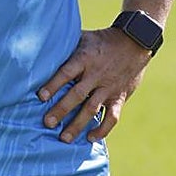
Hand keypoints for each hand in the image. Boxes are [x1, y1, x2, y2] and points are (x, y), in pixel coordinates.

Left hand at [36, 28, 151, 143]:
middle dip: (61, 110)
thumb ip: (67, 46)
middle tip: (47, 123)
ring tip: (64, 139)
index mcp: (85, 58)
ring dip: (77, 125)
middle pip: (77, 95)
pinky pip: (112, 117)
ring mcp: (109, 87)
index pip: (66, 73)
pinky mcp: (120, 97)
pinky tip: (90, 138)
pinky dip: (103, 129)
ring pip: (92, 109)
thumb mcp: (84, 37)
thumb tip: (42, 48)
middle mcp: (96, 74)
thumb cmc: (102, 40)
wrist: (135, 42)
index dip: (53, 85)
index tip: (40, 97)